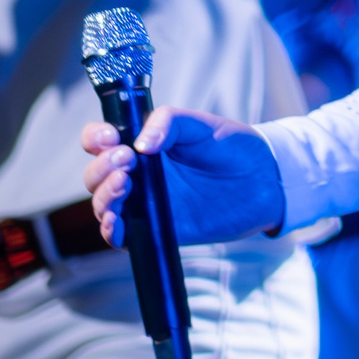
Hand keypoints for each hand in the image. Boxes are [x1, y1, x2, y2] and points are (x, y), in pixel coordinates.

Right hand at [81, 111, 285, 246]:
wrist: (263, 181)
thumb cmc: (231, 147)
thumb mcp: (200, 124)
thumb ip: (167, 123)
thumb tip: (140, 144)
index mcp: (143, 143)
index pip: (102, 139)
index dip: (95, 137)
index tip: (109, 137)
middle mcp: (138, 173)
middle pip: (96, 174)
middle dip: (102, 168)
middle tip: (126, 161)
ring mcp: (144, 202)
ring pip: (103, 204)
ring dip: (104, 196)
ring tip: (126, 185)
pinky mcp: (155, 228)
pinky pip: (121, 235)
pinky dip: (110, 230)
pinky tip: (115, 222)